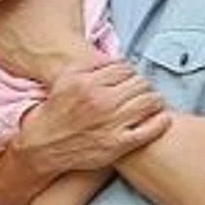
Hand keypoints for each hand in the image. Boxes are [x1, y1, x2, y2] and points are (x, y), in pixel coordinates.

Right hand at [16, 61, 170, 175]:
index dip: (130, 72)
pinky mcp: (119, 144)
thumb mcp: (65, 79)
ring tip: (149, 103)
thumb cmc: (56, 112)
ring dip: (154, 100)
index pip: (126, 68)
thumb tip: (116, 58)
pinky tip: (157, 117)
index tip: (129, 78)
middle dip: (142, 85)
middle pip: (140, 83)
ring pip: (150, 101)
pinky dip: (160, 121)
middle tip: (140, 91)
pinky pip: (151, 128)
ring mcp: (112, 124)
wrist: (44, 145)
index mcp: (88, 84)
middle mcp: (101, 102)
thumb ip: (90, 64)